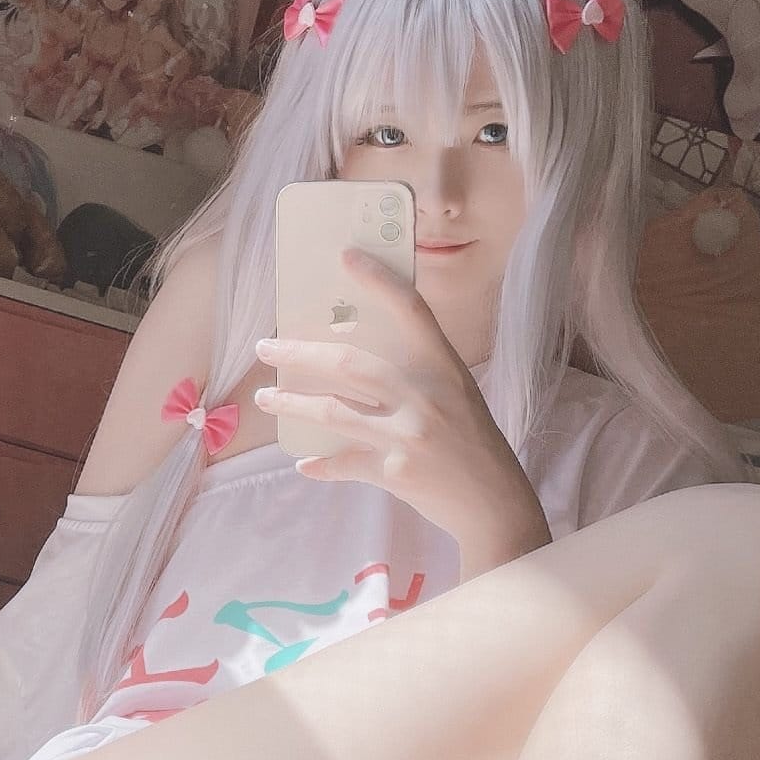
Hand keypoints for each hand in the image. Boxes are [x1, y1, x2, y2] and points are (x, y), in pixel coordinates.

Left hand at [255, 247, 536, 549]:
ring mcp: (409, 434)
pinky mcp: (396, 472)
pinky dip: (321, 465)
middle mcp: (425, 395)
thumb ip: (417, 374)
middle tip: (265, 347)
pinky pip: (344, 463)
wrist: (495, 503)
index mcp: (444, 368)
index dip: (379, 280)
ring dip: (291, 405)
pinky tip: (304, 463)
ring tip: (264, 399)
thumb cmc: (473, 444)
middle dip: (299, 353)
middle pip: (348, 363)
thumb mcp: (456, 395)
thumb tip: (353, 360)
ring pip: (333, 412)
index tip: (345, 257)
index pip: (411, 310)